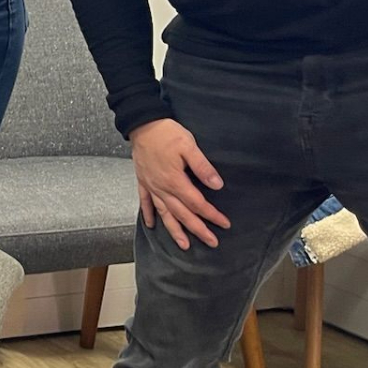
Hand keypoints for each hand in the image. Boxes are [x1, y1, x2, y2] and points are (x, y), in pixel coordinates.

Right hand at [130, 119, 228, 249]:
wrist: (142, 123)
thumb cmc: (167, 133)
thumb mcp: (189, 146)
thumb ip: (203, 167)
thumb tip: (217, 185)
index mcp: (175, 180)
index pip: (197, 203)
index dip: (211, 215)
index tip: (224, 223)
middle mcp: (162, 188)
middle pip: (182, 214)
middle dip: (198, 229)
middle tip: (211, 242)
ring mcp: (151, 185)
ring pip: (164, 213)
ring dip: (174, 230)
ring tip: (184, 245)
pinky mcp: (143, 180)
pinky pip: (145, 202)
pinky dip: (148, 214)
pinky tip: (151, 225)